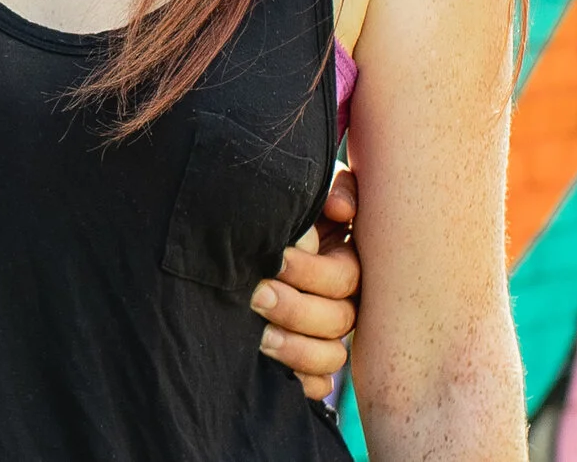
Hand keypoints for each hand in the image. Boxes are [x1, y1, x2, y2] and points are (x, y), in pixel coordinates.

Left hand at [253, 166, 358, 399]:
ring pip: (332, 356)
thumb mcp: (301, 196)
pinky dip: (302, 381)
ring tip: (260, 336)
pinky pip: (319, 385)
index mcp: (343, 260)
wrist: (232, 233)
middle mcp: (340, 300)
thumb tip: (340, 209)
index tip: (276, 258)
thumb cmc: (270, 212)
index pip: (344, 278)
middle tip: (257, 294)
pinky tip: (273, 369)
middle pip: (339, 319)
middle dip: (296, 308)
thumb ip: (329, 191)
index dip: (312, 272)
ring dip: (298, 349)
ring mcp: (325, 334)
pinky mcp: (306, 363)